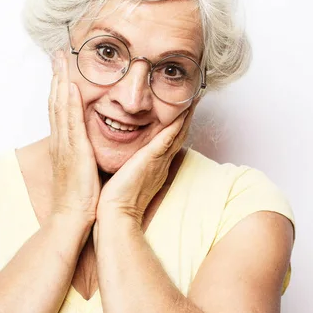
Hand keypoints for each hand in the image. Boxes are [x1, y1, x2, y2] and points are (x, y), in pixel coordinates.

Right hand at [48, 51, 100, 229]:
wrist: (72, 215)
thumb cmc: (80, 195)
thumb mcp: (82, 167)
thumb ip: (84, 152)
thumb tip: (91, 143)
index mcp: (63, 143)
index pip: (59, 109)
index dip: (59, 87)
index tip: (61, 68)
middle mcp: (60, 140)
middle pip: (55, 101)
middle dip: (56, 76)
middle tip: (57, 54)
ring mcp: (64, 144)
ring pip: (59, 106)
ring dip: (60, 81)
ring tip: (61, 60)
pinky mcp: (73, 150)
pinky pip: (70, 122)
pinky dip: (68, 103)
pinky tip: (70, 86)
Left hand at [97, 102, 196, 224]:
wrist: (117, 213)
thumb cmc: (117, 200)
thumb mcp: (125, 177)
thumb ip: (128, 166)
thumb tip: (123, 159)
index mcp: (155, 167)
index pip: (169, 142)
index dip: (177, 126)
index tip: (181, 111)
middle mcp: (161, 162)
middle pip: (179, 135)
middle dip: (187, 117)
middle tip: (195, 99)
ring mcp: (159, 160)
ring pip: (177, 133)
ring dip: (187, 116)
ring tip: (194, 99)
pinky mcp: (151, 158)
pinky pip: (168, 137)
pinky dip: (176, 123)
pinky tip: (183, 111)